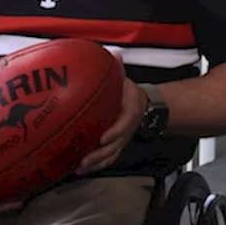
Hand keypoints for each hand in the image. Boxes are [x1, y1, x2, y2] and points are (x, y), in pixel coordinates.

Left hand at [74, 56, 146, 175]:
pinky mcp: (116, 145)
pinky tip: (80, 169)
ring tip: (79, 168)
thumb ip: (119, 69)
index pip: (124, 124)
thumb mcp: (126, 80)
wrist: (146, 106)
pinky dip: (95, 165)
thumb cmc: (130, 93)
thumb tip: (115, 55)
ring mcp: (122, 139)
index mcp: (130, 112)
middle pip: (115, 146)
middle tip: (84, 160)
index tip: (103, 138)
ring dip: (96, 163)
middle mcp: (127, 129)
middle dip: (100, 155)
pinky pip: (108, 158)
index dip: (115, 132)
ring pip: (111, 155)